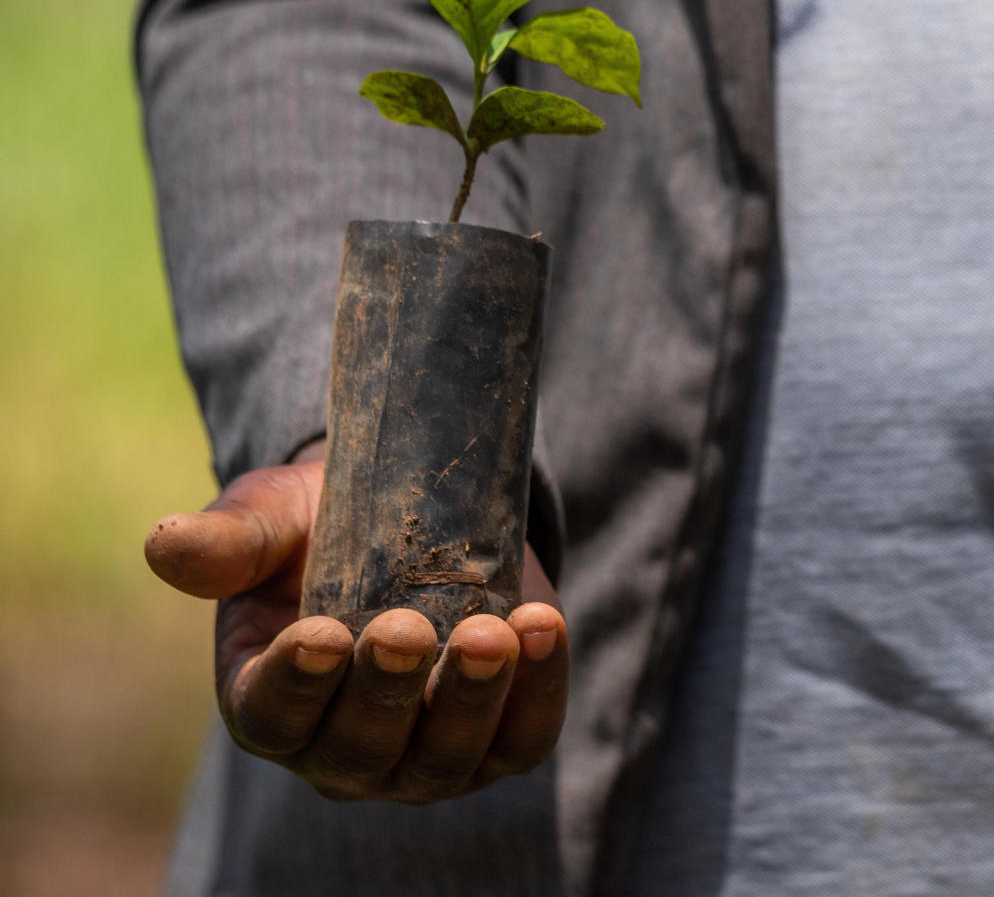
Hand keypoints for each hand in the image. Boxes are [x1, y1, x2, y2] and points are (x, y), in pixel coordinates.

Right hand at [144, 451, 568, 801]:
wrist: (415, 521)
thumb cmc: (321, 530)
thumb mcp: (271, 521)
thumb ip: (229, 541)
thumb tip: (164, 545)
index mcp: (266, 703)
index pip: (273, 717)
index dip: (295, 684)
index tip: (320, 633)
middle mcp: (340, 751)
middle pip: (362, 748)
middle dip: (386, 689)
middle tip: (404, 625)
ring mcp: (423, 758)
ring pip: (446, 757)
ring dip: (472, 698)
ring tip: (491, 632)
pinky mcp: (498, 740)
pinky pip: (522, 737)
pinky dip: (539, 690)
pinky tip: (543, 627)